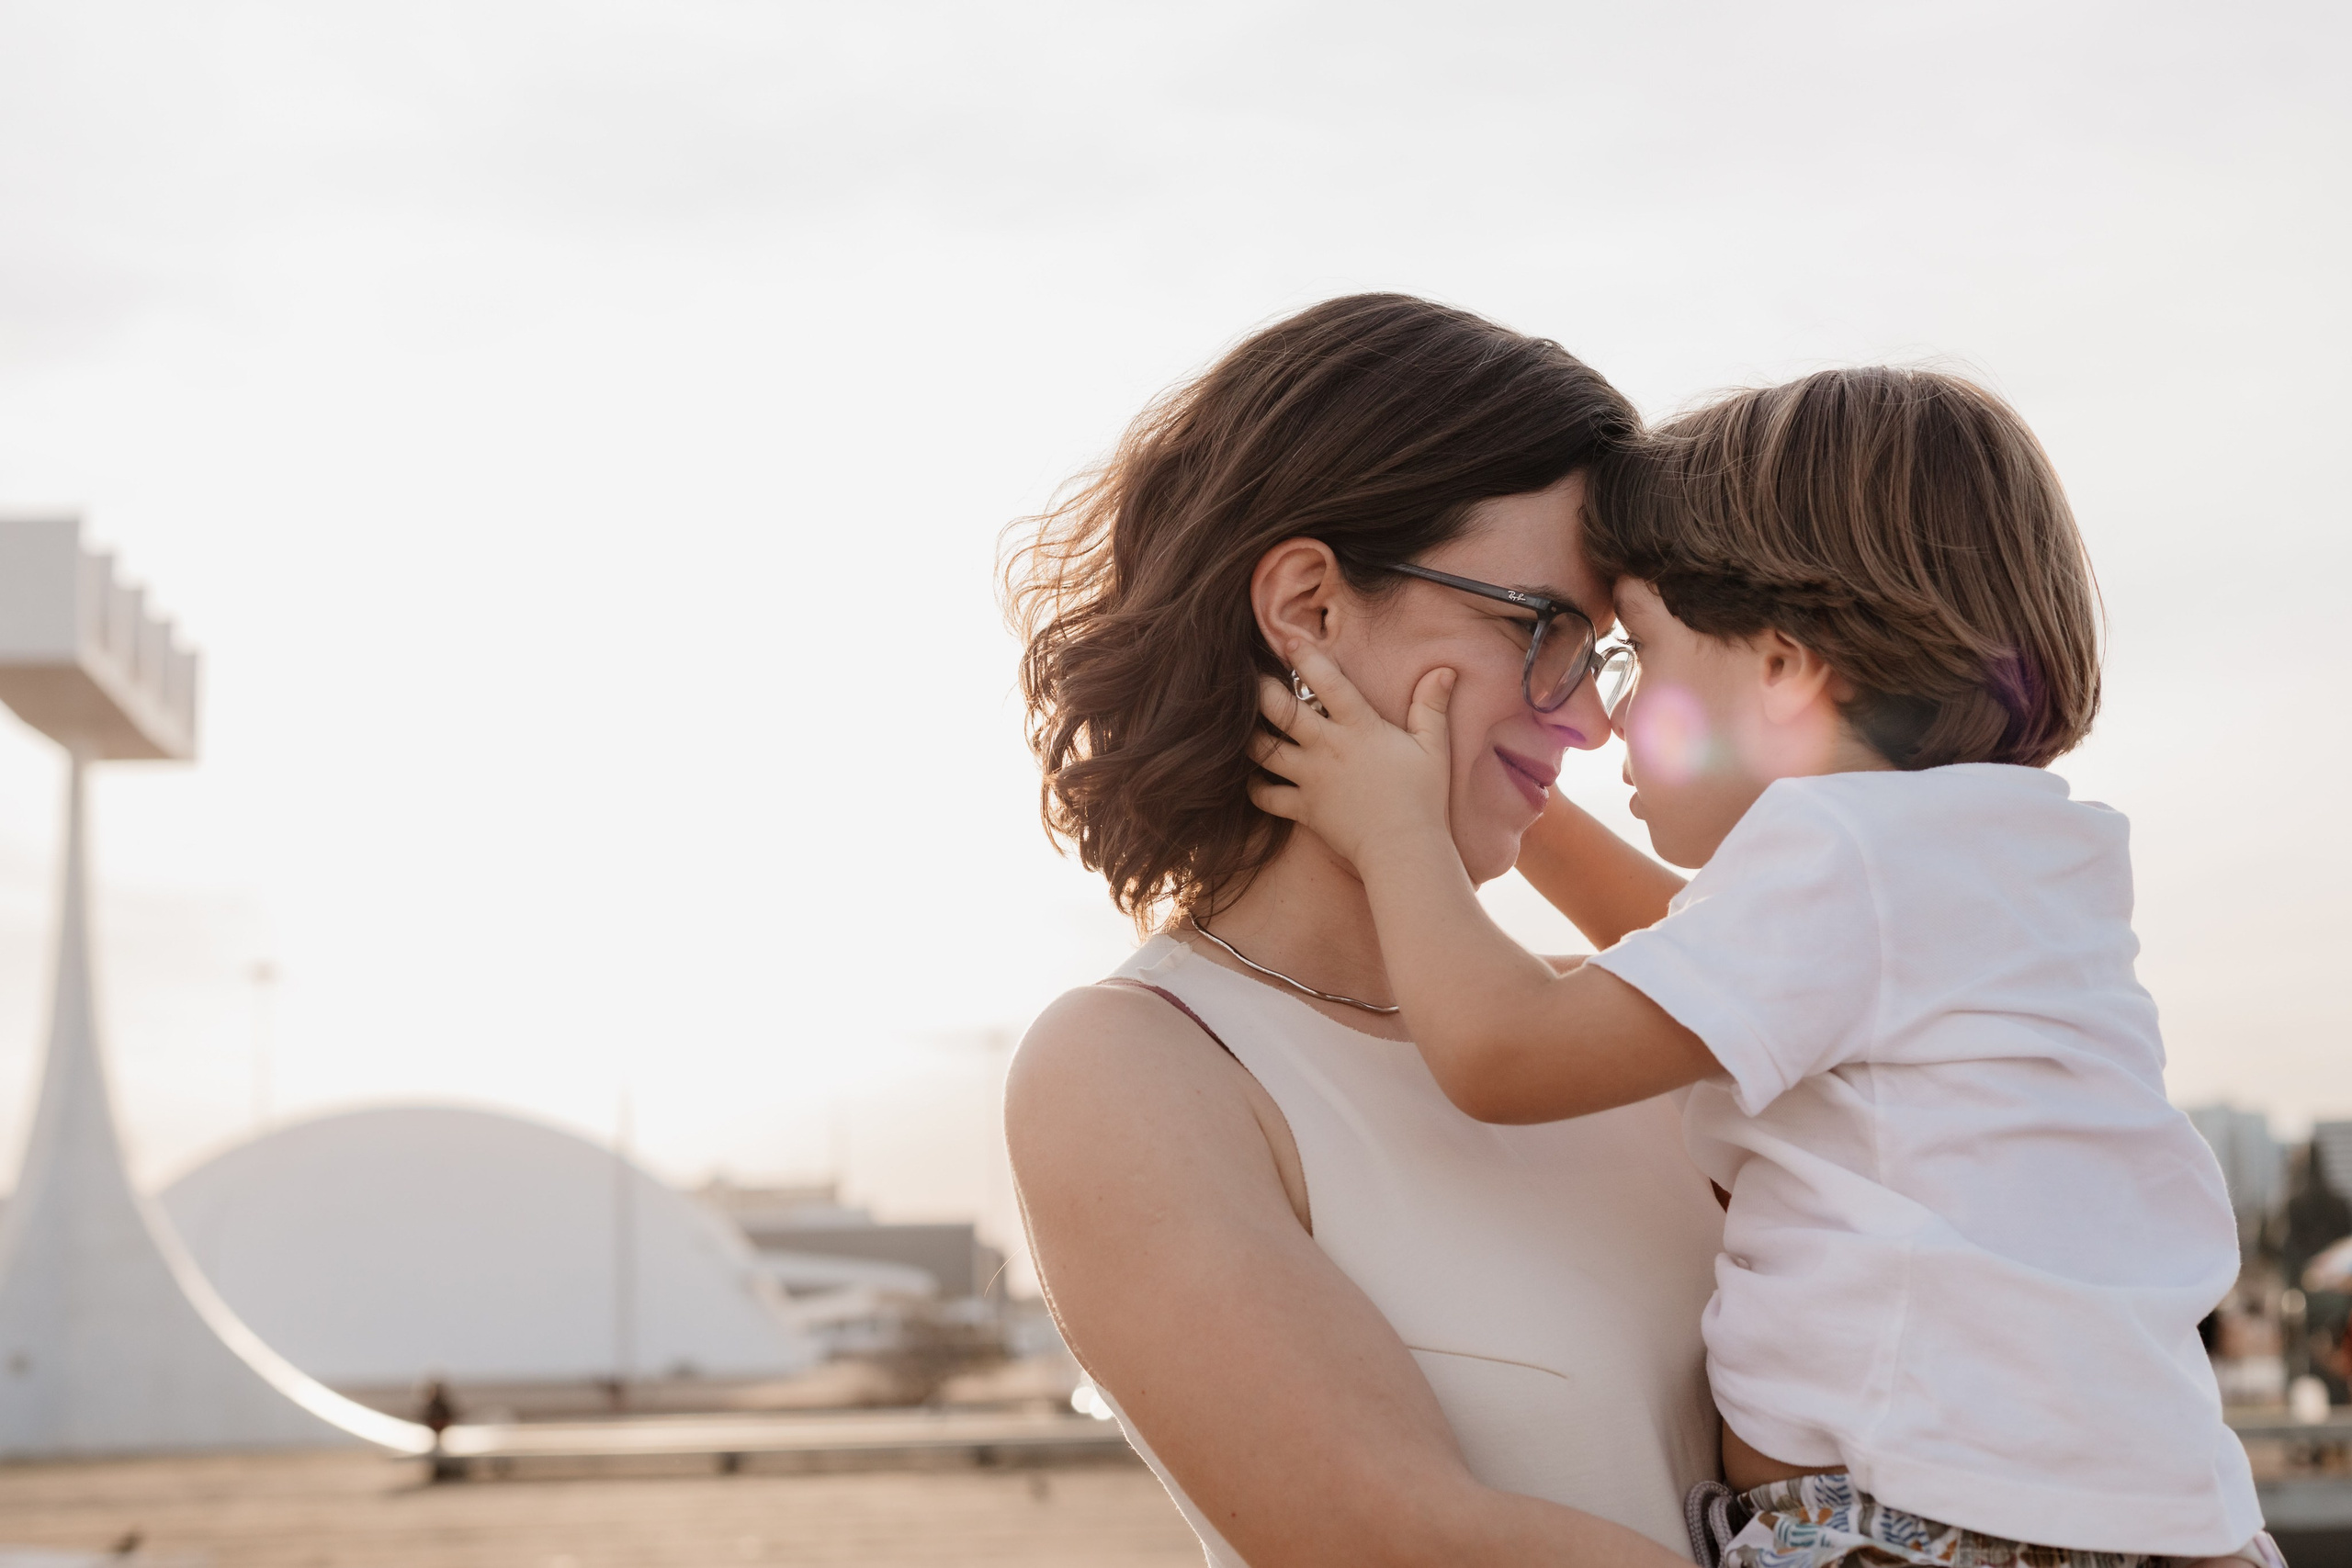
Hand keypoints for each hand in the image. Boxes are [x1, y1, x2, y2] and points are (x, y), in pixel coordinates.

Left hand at [1247, 642, 1455, 872]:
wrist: (1404, 849)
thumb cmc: (1423, 798)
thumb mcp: (1433, 747)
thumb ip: (1431, 706)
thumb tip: (1444, 669)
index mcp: (1359, 727)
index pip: (1326, 681)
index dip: (1304, 656)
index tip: (1289, 640)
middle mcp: (1327, 747)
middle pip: (1278, 710)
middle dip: (1261, 690)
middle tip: (1254, 680)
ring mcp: (1310, 778)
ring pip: (1262, 750)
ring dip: (1251, 735)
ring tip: (1245, 725)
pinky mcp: (1302, 808)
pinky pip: (1264, 796)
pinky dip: (1254, 786)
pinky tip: (1256, 777)